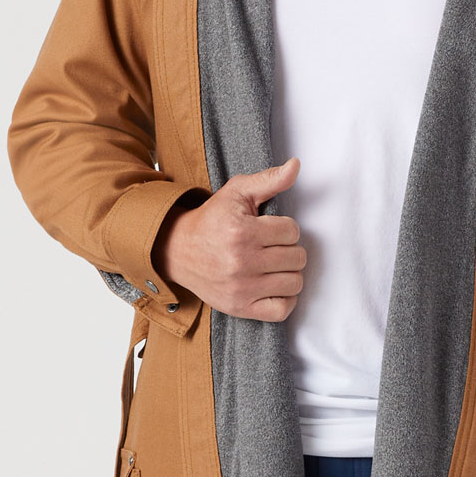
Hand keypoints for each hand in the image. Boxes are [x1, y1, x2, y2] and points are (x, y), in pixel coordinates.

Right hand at [153, 157, 306, 320]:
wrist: (179, 251)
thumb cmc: (211, 221)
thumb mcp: (237, 192)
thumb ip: (269, 179)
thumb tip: (296, 166)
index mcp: (242, 232)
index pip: (292, 231)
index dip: (285, 228)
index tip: (270, 229)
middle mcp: (241, 262)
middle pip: (297, 257)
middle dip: (288, 249)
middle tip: (271, 246)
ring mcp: (241, 288)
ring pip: (294, 282)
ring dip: (289, 272)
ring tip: (273, 264)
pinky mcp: (240, 307)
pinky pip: (282, 310)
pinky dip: (285, 299)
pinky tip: (274, 285)